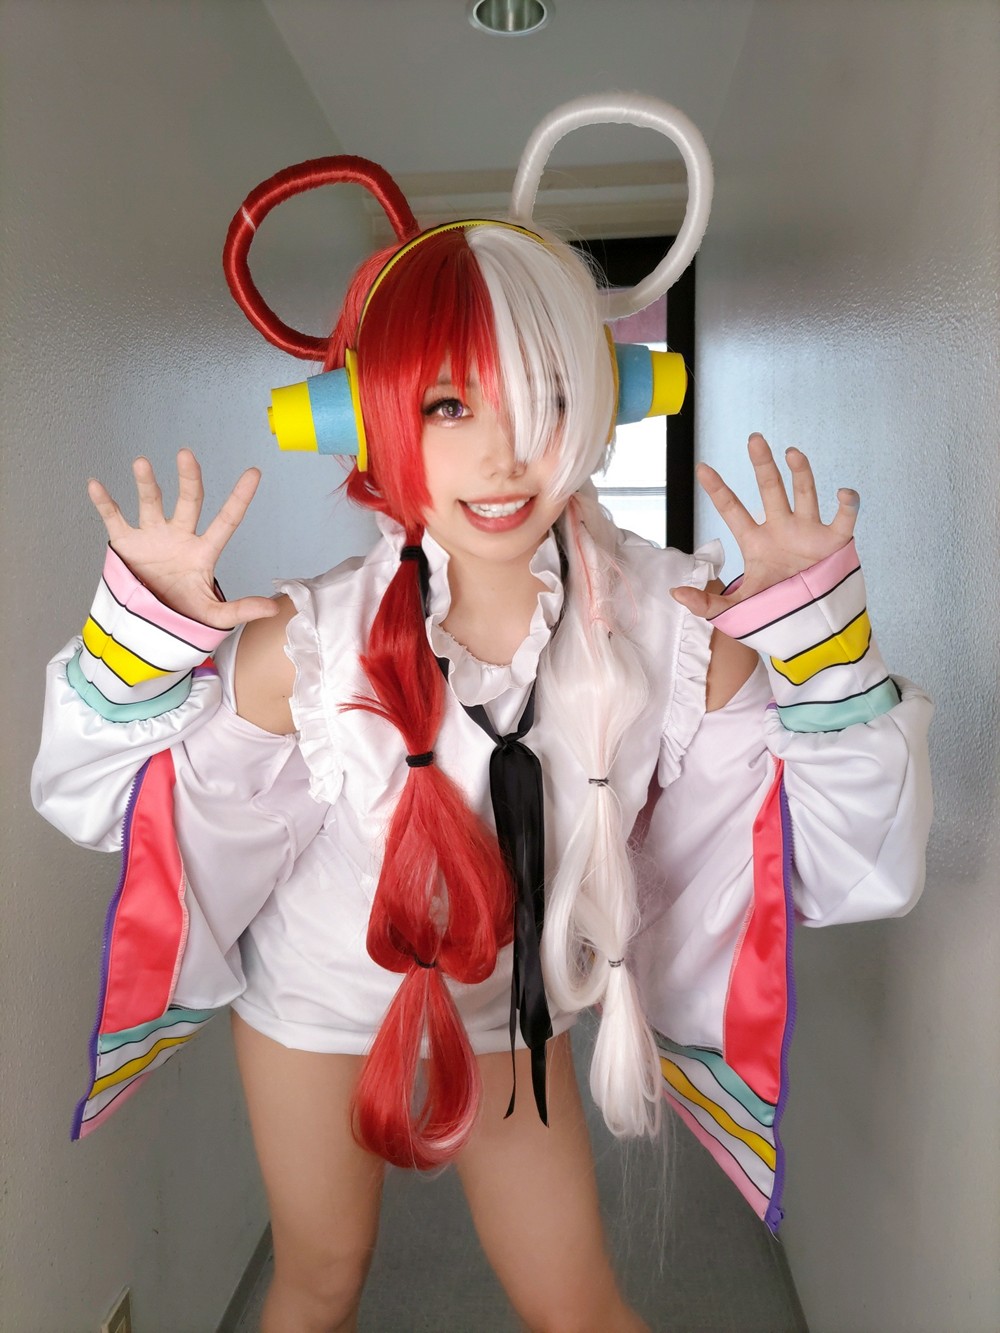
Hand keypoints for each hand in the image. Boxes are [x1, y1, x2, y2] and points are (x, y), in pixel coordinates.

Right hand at [87, 449, 278, 628]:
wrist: (149, 626)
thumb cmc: (185, 615)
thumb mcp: (214, 616)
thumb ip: (241, 609)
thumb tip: (275, 608)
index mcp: (203, 551)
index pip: (227, 520)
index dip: (240, 498)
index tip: (254, 472)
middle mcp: (180, 536)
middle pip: (188, 502)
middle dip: (189, 479)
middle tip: (187, 456)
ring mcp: (152, 537)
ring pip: (151, 503)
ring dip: (147, 484)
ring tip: (142, 464)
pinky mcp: (126, 543)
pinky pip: (114, 518)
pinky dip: (104, 502)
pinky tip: (96, 485)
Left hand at [671, 434, 858, 619]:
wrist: (809, 624)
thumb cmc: (774, 606)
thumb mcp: (736, 608)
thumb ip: (706, 603)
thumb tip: (676, 593)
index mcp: (755, 541)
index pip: (732, 509)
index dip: (718, 489)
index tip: (701, 468)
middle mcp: (781, 529)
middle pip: (770, 489)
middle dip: (763, 464)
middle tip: (754, 439)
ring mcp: (808, 532)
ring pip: (805, 494)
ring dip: (801, 473)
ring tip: (793, 453)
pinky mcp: (834, 543)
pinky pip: (844, 519)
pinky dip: (848, 505)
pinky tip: (844, 493)